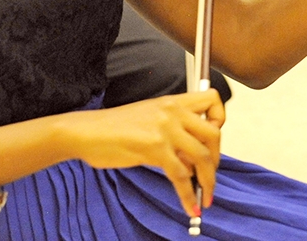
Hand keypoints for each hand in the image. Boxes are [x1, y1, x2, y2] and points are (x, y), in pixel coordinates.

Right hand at [71, 90, 224, 216]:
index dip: (219, 119)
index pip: (212, 99)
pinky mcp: (154, 149)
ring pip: (202, 156)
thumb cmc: (114, 127)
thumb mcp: (150, 119)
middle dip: (216, 159)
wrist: (86, 131)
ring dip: (208, 181)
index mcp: (173, 101)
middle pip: (214, 133)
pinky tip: (190, 206)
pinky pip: (181, 176)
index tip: (212, 140)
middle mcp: (173, 112)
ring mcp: (165, 130)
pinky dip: (189, 195)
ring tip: (205, 197)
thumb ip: (174, 131)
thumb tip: (193, 157)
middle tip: (209, 175)